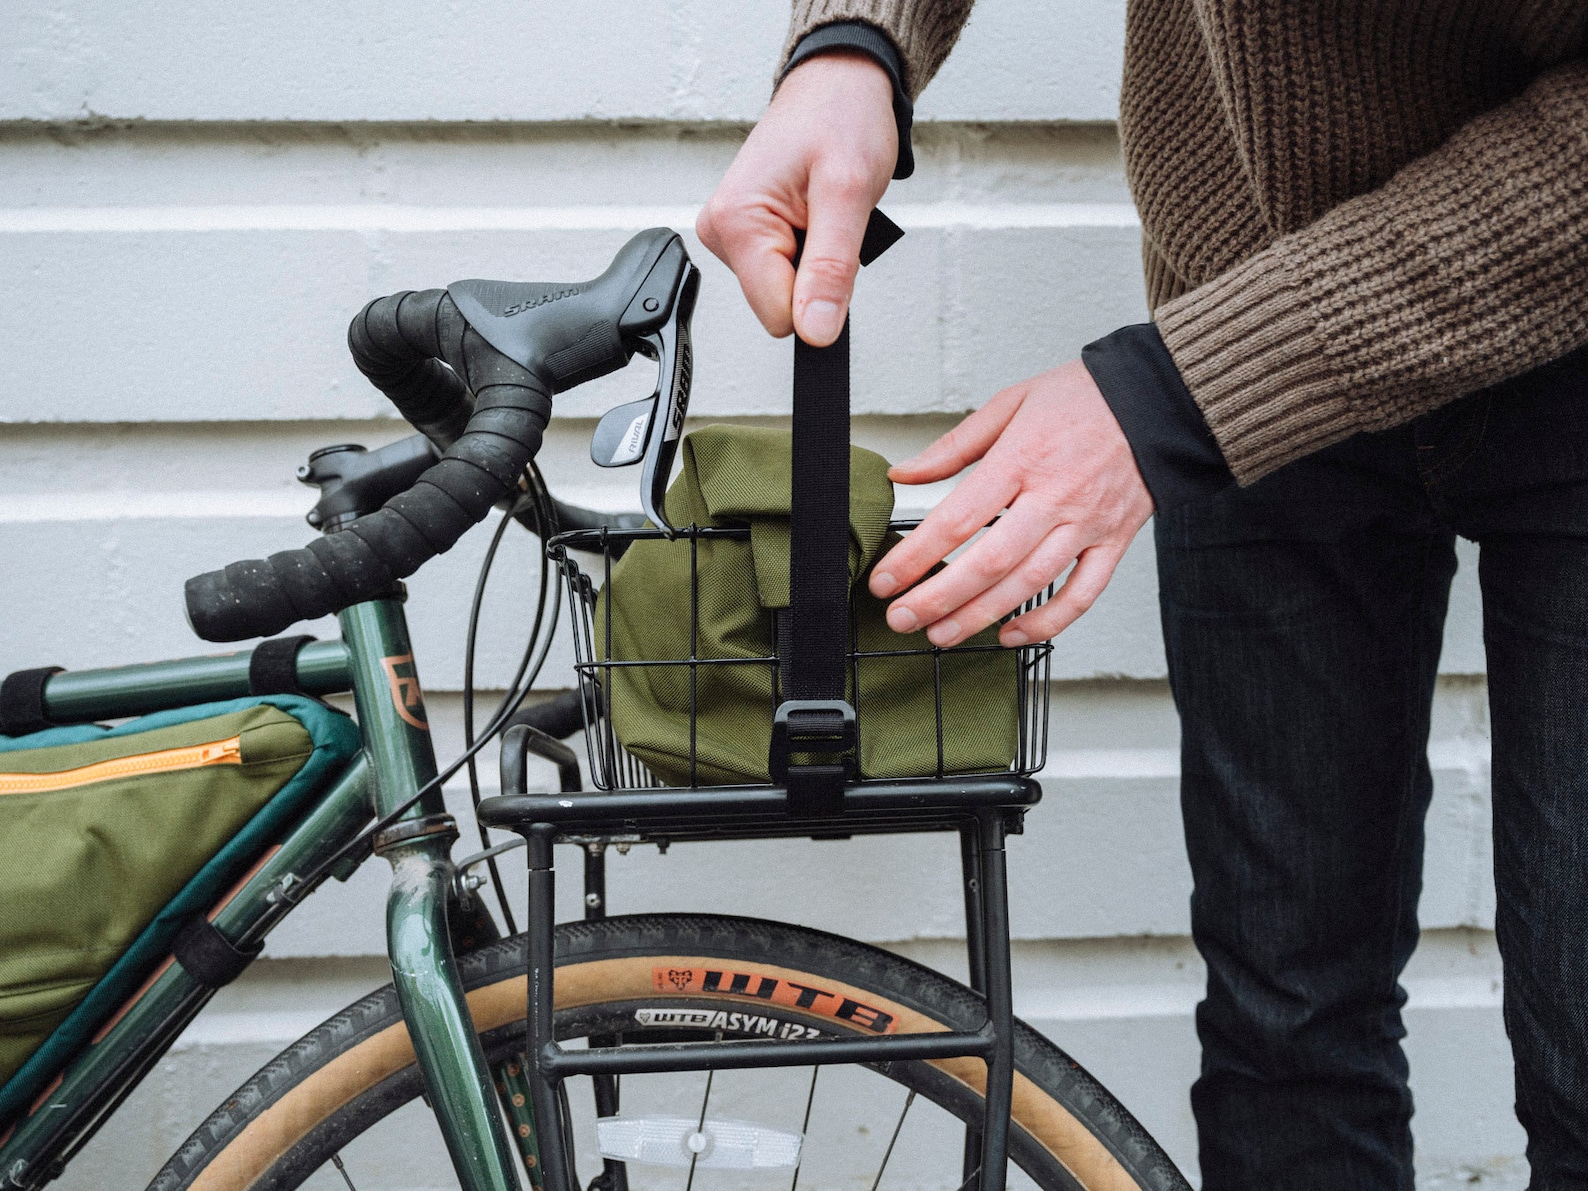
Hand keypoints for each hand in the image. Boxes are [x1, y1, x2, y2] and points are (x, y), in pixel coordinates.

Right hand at [696, 52, 896, 345]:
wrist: (838, 85)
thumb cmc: (842, 120)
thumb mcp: (848, 194)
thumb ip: (830, 271)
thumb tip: (816, 333)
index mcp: (736, 224)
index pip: (778, 316)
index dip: (819, 296)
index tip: (835, 251)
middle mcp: (721, 232)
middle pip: (779, 306)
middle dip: (816, 274)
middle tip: (829, 220)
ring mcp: (731, 234)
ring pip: (783, 292)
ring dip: (814, 259)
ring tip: (822, 209)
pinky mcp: (745, 234)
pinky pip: (782, 272)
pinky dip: (808, 249)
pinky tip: (812, 213)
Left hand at [869, 361, 1154, 646]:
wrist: (1160, 397)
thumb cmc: (1084, 398)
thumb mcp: (1010, 403)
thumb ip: (954, 446)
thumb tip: (904, 474)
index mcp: (1022, 458)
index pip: (958, 519)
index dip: (916, 556)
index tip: (885, 580)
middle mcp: (1055, 497)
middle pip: (989, 562)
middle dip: (938, 598)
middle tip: (902, 618)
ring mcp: (1087, 524)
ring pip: (1029, 584)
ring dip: (980, 616)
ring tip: (941, 634)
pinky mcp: (1115, 541)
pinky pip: (1083, 594)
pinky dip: (1047, 622)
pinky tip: (1011, 635)